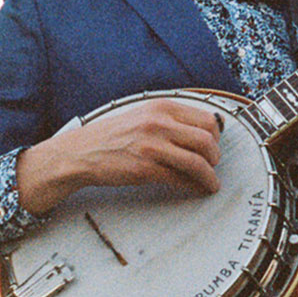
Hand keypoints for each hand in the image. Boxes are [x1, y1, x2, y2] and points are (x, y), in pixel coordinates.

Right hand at [16, 100, 222, 214]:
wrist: (81, 152)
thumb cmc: (112, 136)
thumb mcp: (143, 116)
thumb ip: (170, 120)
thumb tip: (202, 131)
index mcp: (162, 107)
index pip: (207, 119)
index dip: (216, 136)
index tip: (215, 146)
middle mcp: (159, 123)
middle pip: (207, 140)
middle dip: (216, 157)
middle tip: (213, 165)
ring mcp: (153, 146)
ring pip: (198, 161)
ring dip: (209, 175)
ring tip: (210, 182)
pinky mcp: (146, 168)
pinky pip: (180, 179)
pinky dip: (193, 186)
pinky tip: (195, 188)